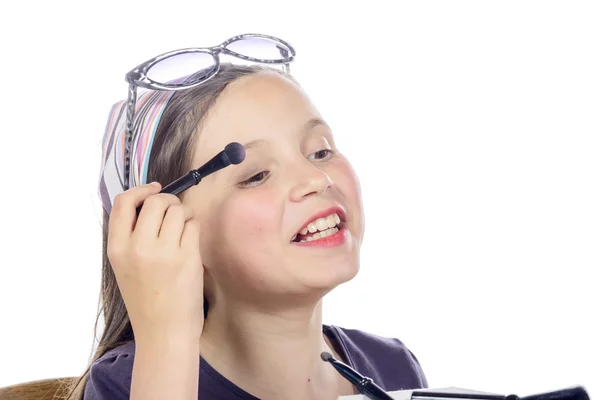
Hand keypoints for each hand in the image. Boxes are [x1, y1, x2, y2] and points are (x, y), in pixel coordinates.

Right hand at [107, 182, 204, 341]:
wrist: (163, 332)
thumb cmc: (146, 299)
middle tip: (174, 212)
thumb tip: (148, 202)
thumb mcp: (124, 266)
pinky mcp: (187, 258)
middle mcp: (137, 248)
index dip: (140, 190)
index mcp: (116, 249)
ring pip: (178, 210)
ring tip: (183, 231)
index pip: (122, 203)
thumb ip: (131, 236)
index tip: (154, 189)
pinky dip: (193, 228)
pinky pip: (193, 225)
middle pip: (155, 201)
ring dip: (184, 214)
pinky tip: (190, 243)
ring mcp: (163, 252)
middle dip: (168, 201)